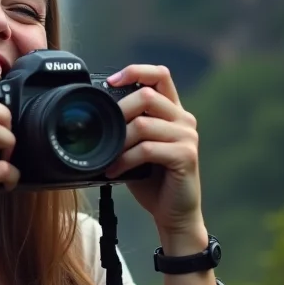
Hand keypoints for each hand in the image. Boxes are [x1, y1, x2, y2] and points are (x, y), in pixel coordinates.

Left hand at [104, 65, 204, 243]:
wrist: (173, 213)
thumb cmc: (152, 179)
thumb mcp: (135, 146)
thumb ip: (126, 126)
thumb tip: (95, 113)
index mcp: (172, 111)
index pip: (160, 75)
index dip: (135, 71)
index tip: (111, 82)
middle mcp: (184, 119)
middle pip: (147, 95)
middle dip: (118, 112)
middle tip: (103, 132)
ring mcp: (187, 136)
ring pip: (144, 124)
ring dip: (118, 141)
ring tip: (107, 156)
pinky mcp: (186, 156)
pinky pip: (147, 149)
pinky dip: (125, 159)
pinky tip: (114, 169)